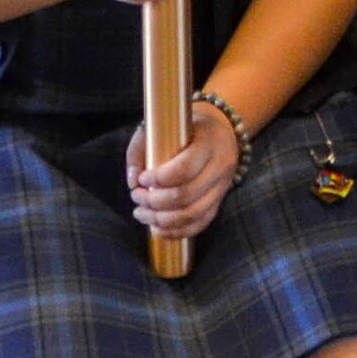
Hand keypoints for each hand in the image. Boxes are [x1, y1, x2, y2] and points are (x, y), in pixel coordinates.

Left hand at [125, 108, 238, 240]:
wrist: (221, 132)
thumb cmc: (186, 128)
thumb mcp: (162, 125)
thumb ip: (141, 148)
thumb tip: (134, 180)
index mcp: (209, 142)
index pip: (184, 168)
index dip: (159, 179)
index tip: (142, 178)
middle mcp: (220, 166)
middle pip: (186, 195)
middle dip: (155, 201)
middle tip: (136, 197)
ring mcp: (222, 187)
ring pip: (192, 214)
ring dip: (161, 220)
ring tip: (141, 213)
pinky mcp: (219, 203)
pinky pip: (199, 224)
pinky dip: (176, 232)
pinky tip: (157, 229)